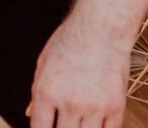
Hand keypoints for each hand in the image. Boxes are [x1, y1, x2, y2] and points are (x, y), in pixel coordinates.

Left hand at [29, 13, 128, 127]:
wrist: (101, 29)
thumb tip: (30, 113)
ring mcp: (94, 107)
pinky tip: (95, 125)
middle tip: (64, 123)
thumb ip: (37, 92)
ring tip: (78, 123)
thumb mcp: (43, 64)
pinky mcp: (116, 107)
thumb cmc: (70, 41)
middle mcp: (69, 102)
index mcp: (46, 91)